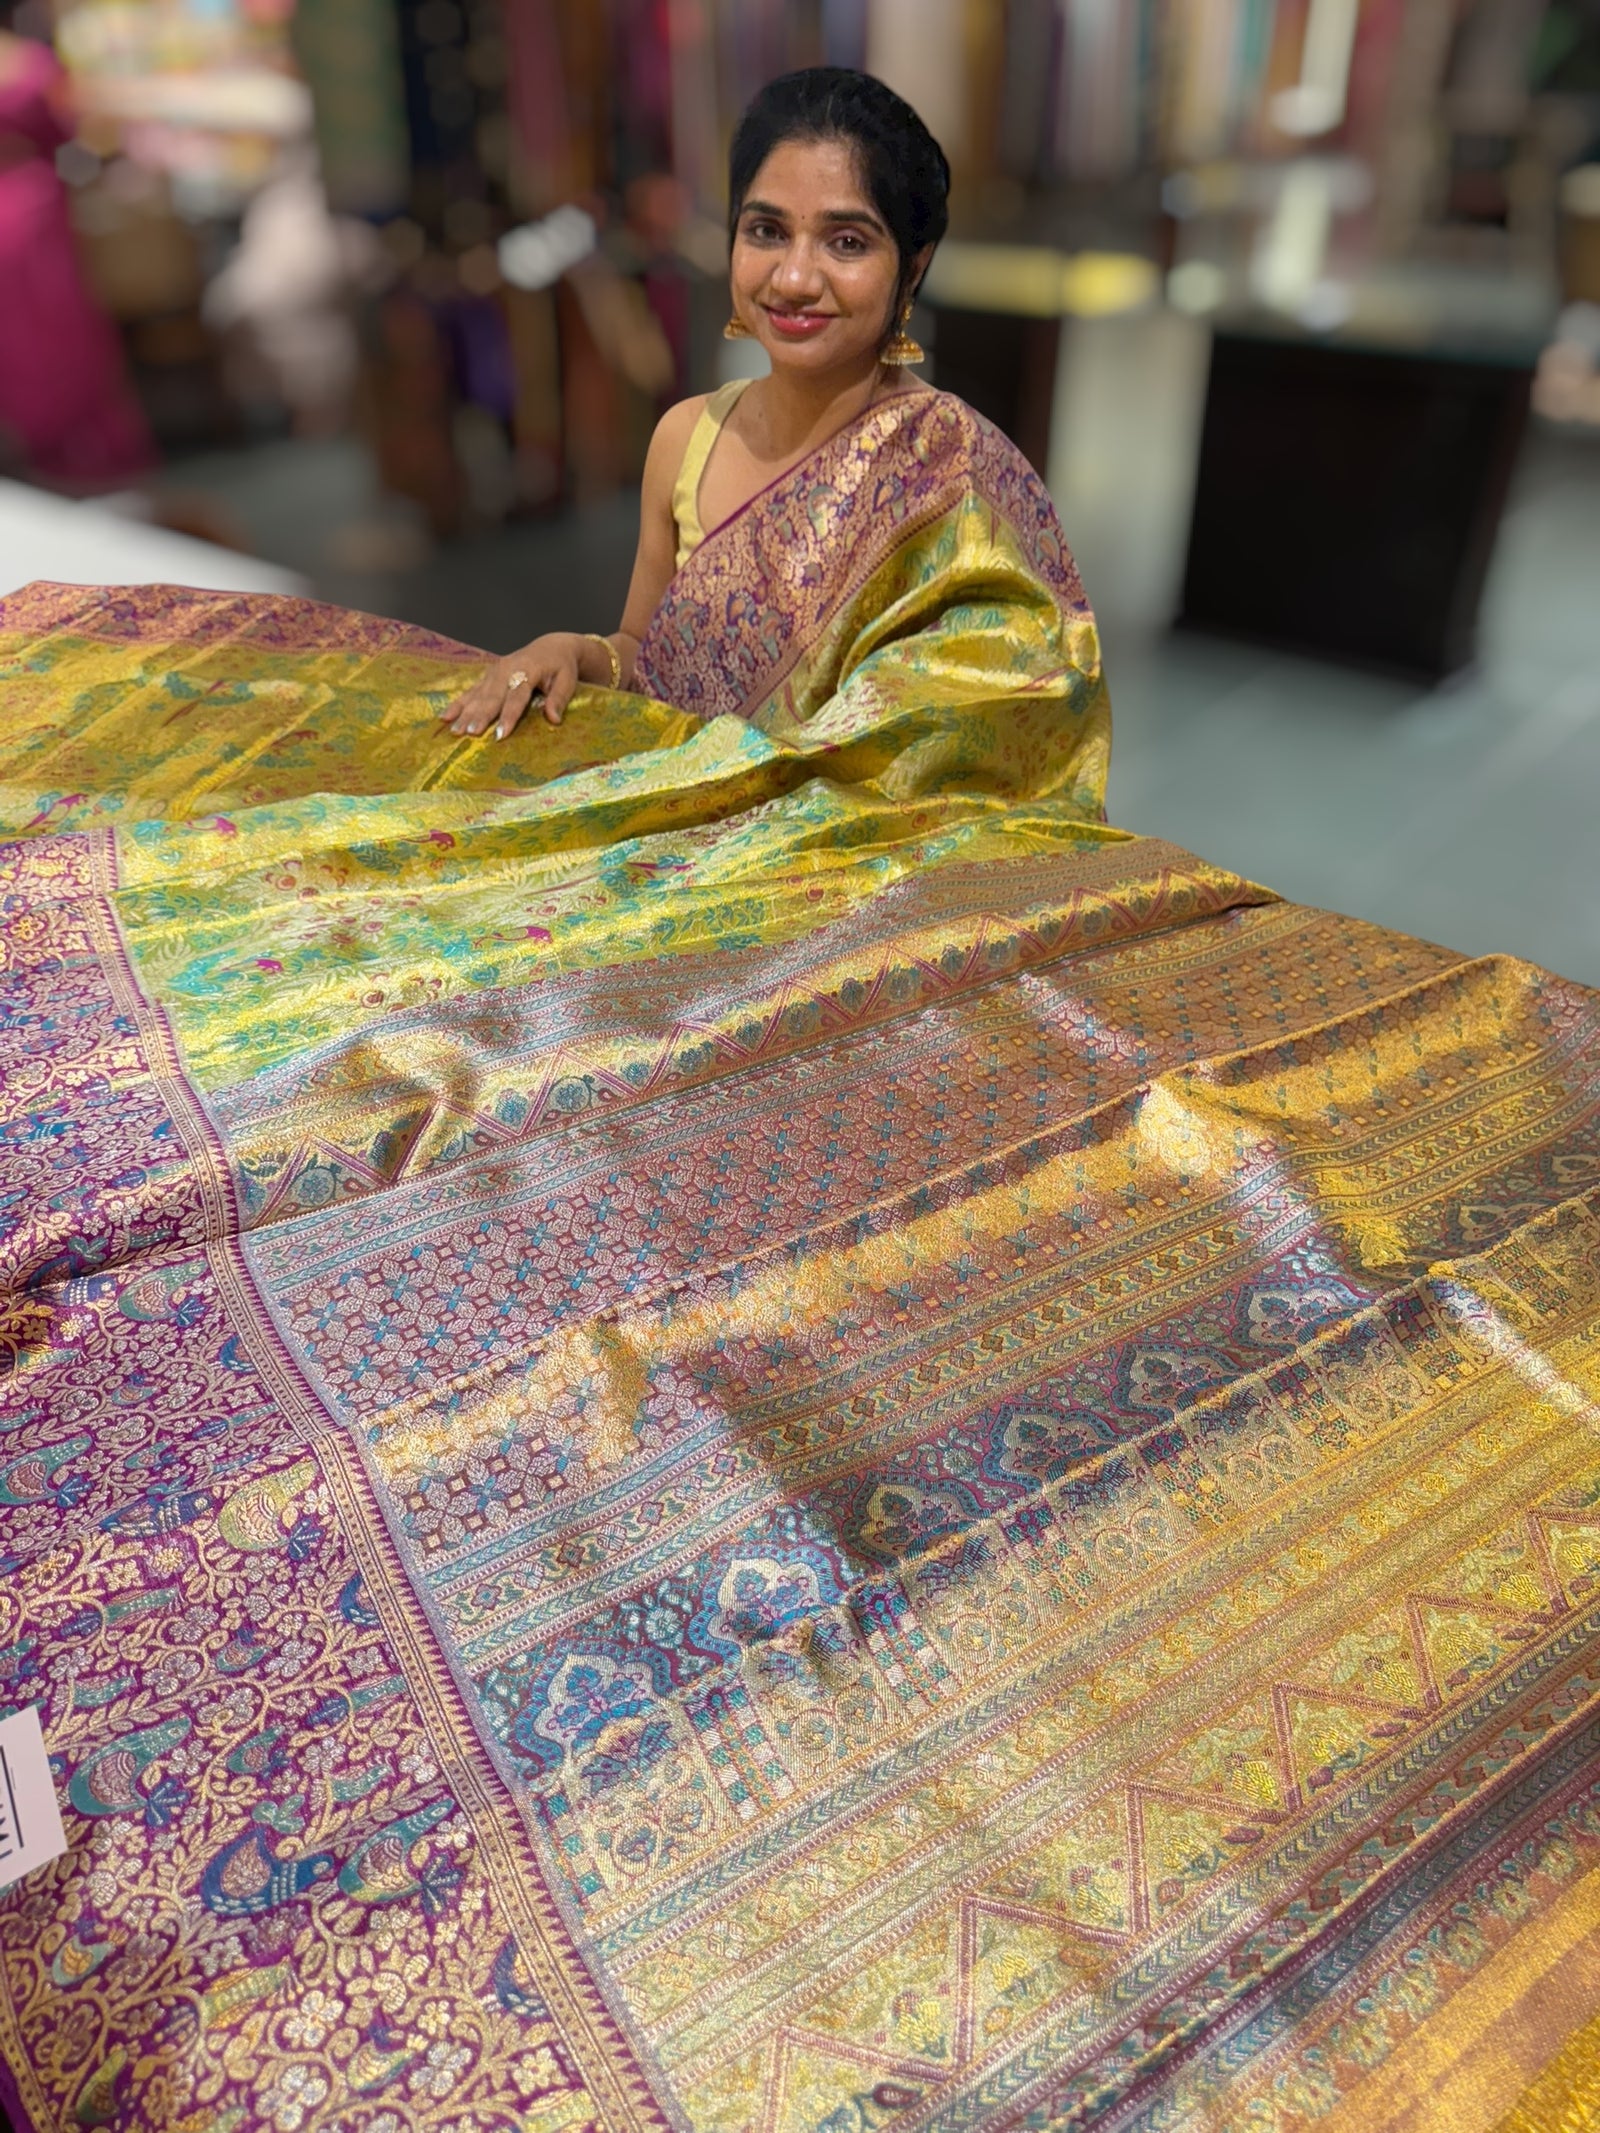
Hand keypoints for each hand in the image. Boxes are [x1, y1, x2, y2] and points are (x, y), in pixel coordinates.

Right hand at [439, 633, 586, 740]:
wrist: (551, 647)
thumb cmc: (561, 667)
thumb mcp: (567, 681)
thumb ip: (559, 699)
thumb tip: (553, 719)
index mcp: (527, 669)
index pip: (516, 696)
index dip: (508, 716)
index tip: (499, 735)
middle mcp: (507, 669)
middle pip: (492, 697)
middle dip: (480, 716)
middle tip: (469, 734)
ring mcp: (494, 671)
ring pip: (478, 695)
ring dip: (465, 713)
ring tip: (455, 731)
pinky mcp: (487, 676)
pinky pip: (470, 691)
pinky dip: (458, 704)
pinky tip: (445, 717)